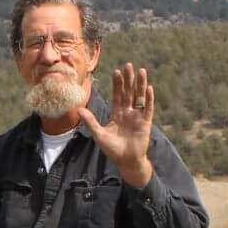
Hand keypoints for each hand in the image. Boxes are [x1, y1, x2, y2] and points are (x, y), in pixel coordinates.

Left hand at [80, 63, 156, 185]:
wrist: (126, 161)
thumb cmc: (113, 150)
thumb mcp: (99, 134)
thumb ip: (90, 121)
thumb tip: (79, 109)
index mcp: (117, 114)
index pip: (117, 95)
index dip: (117, 84)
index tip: (117, 71)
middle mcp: (128, 113)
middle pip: (129, 92)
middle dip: (129, 79)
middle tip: (128, 65)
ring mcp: (137, 117)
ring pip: (139, 97)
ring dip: (140, 84)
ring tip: (141, 71)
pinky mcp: (145, 123)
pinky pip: (147, 108)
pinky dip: (148, 99)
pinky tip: (149, 89)